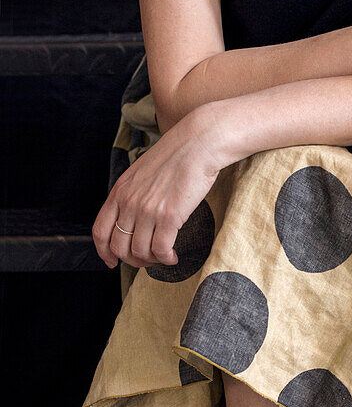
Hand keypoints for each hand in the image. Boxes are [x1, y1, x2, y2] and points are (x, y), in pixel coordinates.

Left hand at [92, 104, 225, 269]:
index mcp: (120, 192)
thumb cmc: (176, 157)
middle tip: (148, 260)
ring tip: (164, 256)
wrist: (197, 145)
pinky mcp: (168, 217)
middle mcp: (129, 203)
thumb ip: (133, 195)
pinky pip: (160, 250)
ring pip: (140, 252)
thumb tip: (135, 220)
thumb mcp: (141, 174)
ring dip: (153, 261)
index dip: (104, 252)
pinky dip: (166, 259)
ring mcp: (147, 211)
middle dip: (133, 260)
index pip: (100, 231)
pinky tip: (173, 256)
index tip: (113, 261)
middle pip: (119, 247)